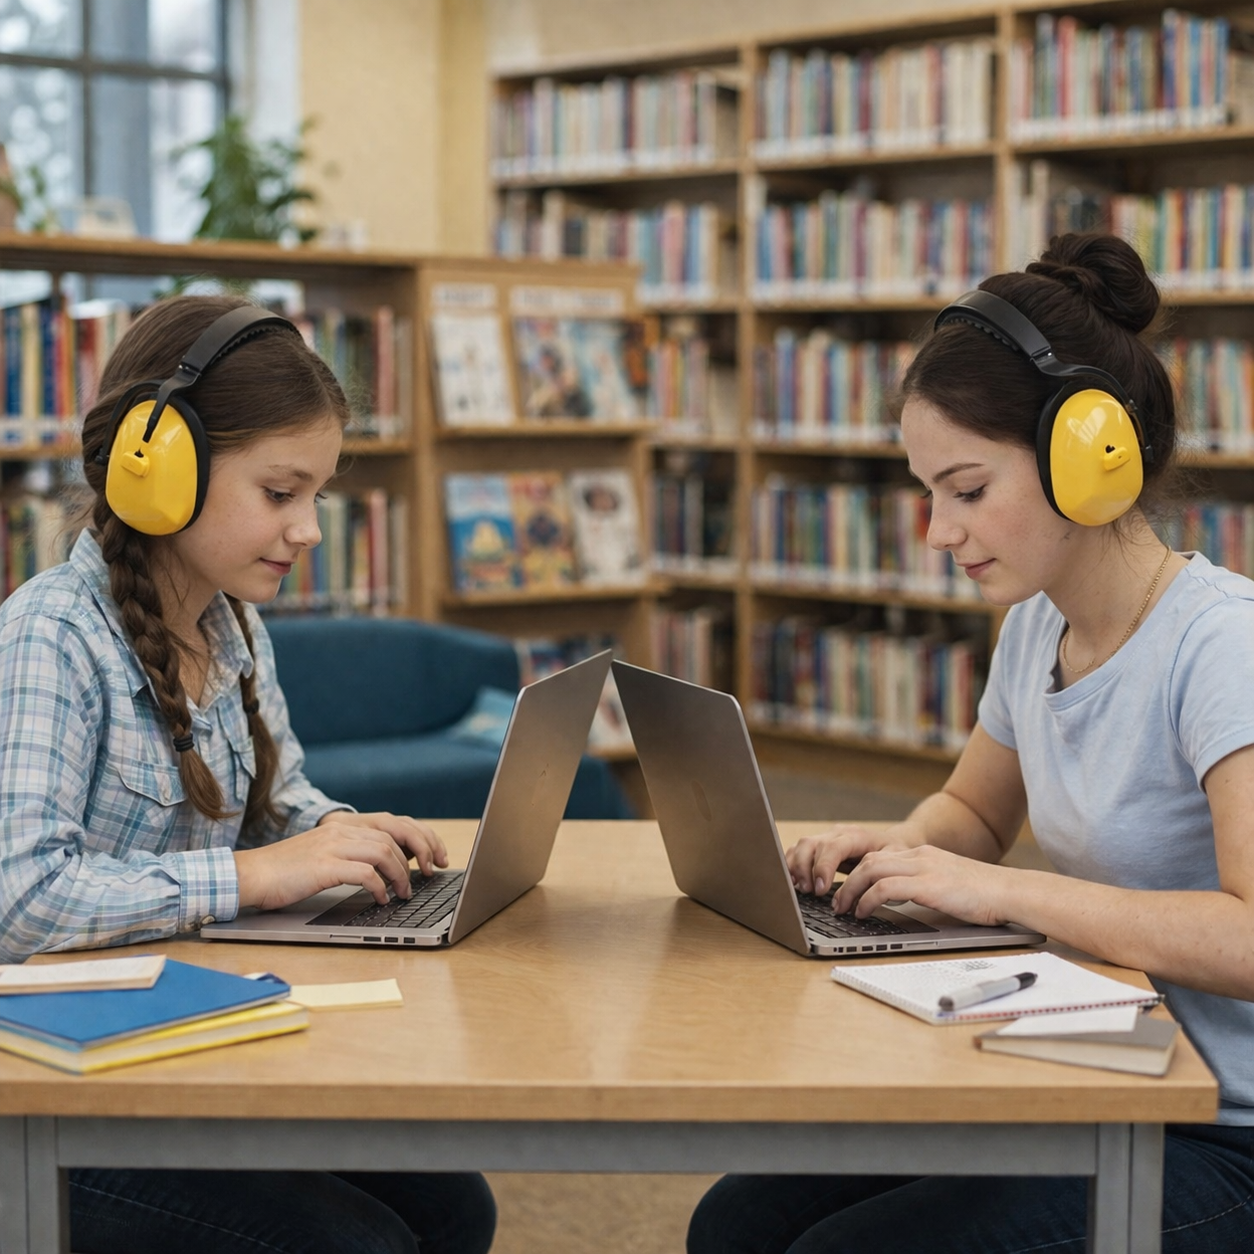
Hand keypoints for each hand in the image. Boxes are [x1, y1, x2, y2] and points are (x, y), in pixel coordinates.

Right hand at [233, 812, 447, 911]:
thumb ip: (355, 851)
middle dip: (422, 852)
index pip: (396, 822)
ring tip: (405, 892)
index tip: (436, 857)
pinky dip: (380, 886)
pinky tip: (382, 898)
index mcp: (345, 825)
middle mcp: (342, 829)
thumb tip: (393, 864)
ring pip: (385, 851)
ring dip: (402, 874)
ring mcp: (332, 845)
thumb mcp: (326, 854)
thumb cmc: (288, 871)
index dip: (422, 838)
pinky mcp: (324, 866)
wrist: (251, 875)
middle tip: (431, 873)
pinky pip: (365, 873)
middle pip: (397, 833)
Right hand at [786, 822, 922, 896]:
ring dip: (796, 868)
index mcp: (855, 836)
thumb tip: (858, 896)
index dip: (823, 868)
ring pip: (800, 846)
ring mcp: (825, 838)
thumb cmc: (893, 854)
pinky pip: (797, 851)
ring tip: (802, 888)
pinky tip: (794, 881)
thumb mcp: (892, 862)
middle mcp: (836, 834)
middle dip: (805, 870)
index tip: (821, 889)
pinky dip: (792, 865)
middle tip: (810, 892)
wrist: (891, 843)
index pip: (832, 848)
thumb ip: (874, 875)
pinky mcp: (818, 846)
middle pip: (810, 844)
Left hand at [831, 844, 1012, 926]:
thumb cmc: (985, 896)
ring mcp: (924, 868)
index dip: (857, 872)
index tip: (845, 890)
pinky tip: (864, 912)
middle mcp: (920, 856)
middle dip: (847, 881)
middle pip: (869, 860)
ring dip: (851, 890)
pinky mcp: (928, 884)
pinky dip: (868, 899)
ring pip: (871, 870)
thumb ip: (924, 886)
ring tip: (843, 909)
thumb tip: (899, 903)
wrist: (1011, 892)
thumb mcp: (948, 884)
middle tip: (836, 902)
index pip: (880, 856)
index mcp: (924, 854)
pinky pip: (885, 887)